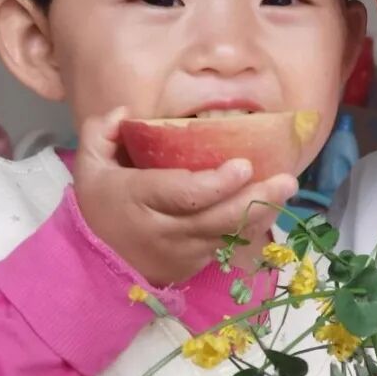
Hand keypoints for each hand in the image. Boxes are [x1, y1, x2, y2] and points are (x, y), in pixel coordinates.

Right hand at [72, 107, 296, 286]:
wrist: (98, 262)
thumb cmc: (101, 205)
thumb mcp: (90, 165)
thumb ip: (102, 131)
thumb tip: (127, 112)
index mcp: (138, 200)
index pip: (182, 194)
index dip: (215, 183)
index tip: (242, 165)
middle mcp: (164, 230)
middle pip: (215, 217)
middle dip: (253, 199)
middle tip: (286, 179)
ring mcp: (183, 251)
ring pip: (227, 233)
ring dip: (261, 212)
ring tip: (286, 189)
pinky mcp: (195, 264)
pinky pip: (228, 244)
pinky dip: (251, 226)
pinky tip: (272, 206)